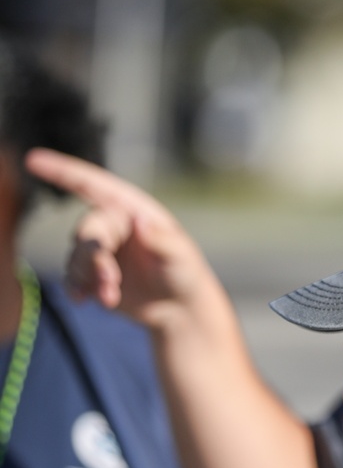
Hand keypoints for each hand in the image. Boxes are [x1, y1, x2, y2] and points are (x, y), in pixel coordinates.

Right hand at [24, 149, 210, 329]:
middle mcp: (110, 224)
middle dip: (95, 257)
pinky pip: (72, 277)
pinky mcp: (91, 274)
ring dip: (89, 278)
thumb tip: (139, 221)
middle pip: (87, 232)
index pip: (92, 185)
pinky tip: (82, 300)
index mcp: (130, 208)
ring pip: (76, 258)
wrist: (178, 307)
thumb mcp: (180, 255)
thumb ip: (161, 240)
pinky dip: (75, 287)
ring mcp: (99, 250)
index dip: (62, 171)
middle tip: (111, 281)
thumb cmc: (184, 272)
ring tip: (110, 297)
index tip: (33, 160)